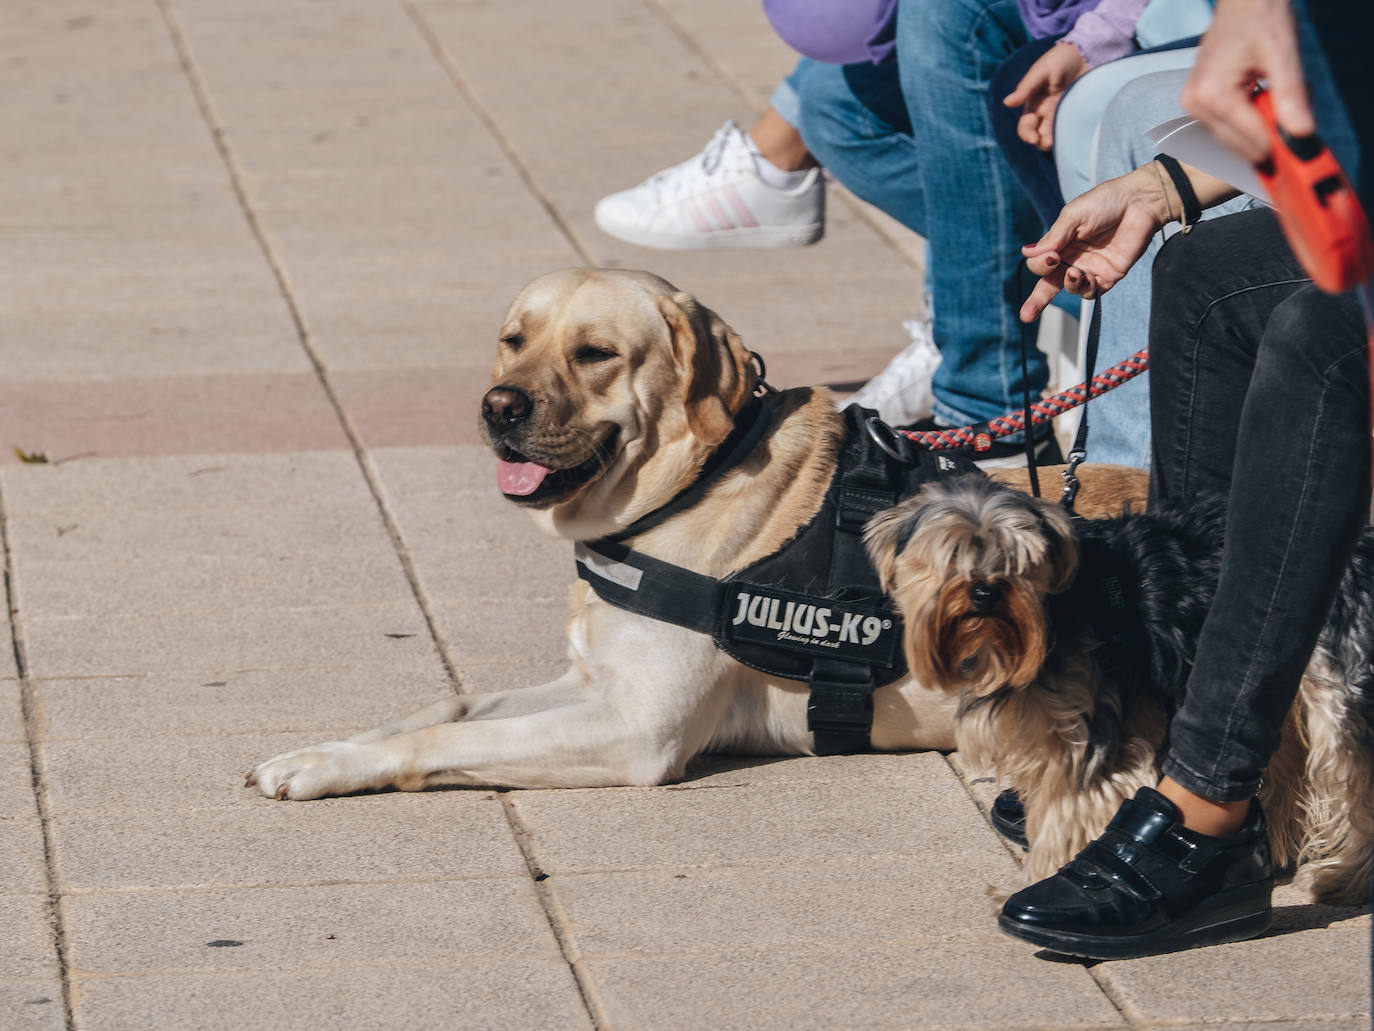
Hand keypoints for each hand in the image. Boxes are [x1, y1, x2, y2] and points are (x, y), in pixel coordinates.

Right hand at [1003, 42, 1087, 151]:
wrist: (1087, 53)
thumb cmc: (1061, 59)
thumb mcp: (1041, 70)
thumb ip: (1026, 87)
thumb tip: (1007, 103)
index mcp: (1034, 104)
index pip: (1025, 125)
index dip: (1026, 133)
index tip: (1033, 137)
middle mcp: (1046, 113)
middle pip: (1039, 135)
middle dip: (1041, 142)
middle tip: (1047, 142)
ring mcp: (1062, 115)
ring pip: (1054, 135)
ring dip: (1053, 141)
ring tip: (1057, 142)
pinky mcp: (1077, 115)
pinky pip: (1071, 130)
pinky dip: (1068, 136)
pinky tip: (1071, 137)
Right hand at [1018, 166, 1171, 320]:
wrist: (1139, 203)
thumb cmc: (1104, 202)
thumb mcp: (1073, 216)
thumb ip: (1053, 237)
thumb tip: (1026, 253)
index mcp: (1059, 244)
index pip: (1039, 263)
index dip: (1039, 264)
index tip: (1050, 256)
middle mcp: (1071, 258)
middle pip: (1049, 285)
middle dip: (1036, 301)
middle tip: (1026, 316)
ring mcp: (1090, 269)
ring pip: (1070, 289)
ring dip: (1069, 285)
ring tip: (1075, 273)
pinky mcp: (1108, 276)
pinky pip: (1091, 293)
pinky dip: (1086, 289)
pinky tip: (1089, 278)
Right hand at [1180, 0, 1313, 162]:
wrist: (1243, 0)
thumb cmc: (1261, 17)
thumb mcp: (1283, 55)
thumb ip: (1291, 97)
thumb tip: (1302, 134)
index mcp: (1212, 94)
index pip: (1249, 138)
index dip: (1279, 146)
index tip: (1302, 151)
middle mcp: (1196, 104)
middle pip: (1237, 144)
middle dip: (1269, 139)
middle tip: (1296, 122)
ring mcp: (1193, 105)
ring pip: (1232, 139)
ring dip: (1259, 131)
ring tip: (1279, 103)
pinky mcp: (1198, 103)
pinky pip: (1226, 127)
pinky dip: (1249, 123)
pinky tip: (1264, 102)